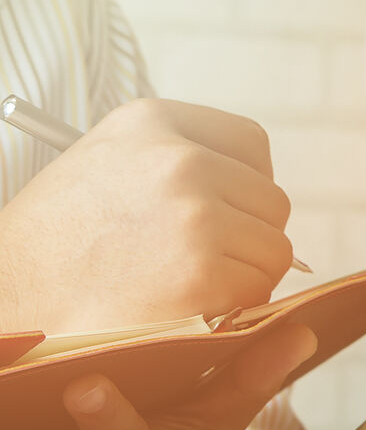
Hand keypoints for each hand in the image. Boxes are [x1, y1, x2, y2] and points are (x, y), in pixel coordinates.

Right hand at [0, 98, 294, 333]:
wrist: (10, 304)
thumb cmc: (57, 246)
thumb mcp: (104, 166)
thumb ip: (172, 160)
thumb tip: (248, 183)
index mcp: (150, 121)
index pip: (250, 143)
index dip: (246, 184)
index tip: (226, 211)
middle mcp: (177, 159)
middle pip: (271, 201)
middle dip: (248, 236)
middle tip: (199, 262)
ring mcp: (195, 215)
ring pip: (274, 248)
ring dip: (245, 274)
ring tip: (186, 285)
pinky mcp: (203, 273)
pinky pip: (261, 289)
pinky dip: (236, 307)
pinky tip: (187, 308)